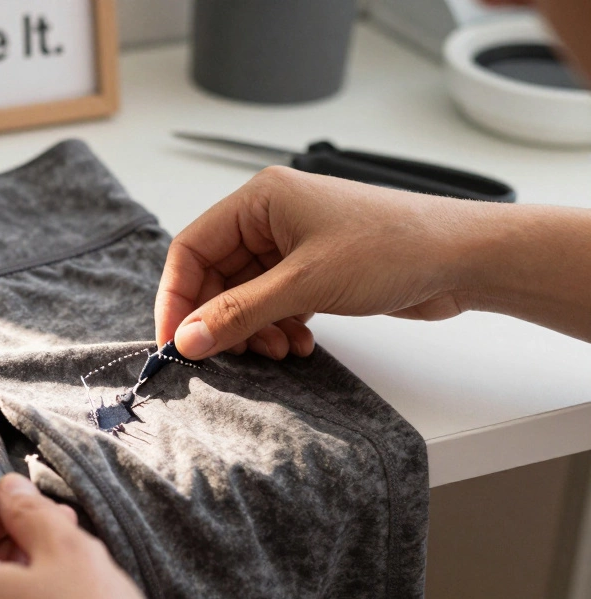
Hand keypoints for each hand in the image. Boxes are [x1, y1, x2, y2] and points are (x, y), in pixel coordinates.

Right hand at [154, 167, 492, 359]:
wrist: (465, 258)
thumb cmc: (393, 248)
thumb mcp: (305, 284)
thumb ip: (239, 313)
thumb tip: (186, 340)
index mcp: (260, 199)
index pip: (191, 249)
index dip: (177, 298)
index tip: (174, 342)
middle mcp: (271, 218)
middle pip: (216, 276)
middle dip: (221, 320)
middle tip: (228, 356)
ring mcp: (294, 245)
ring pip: (245, 296)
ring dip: (253, 330)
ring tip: (278, 350)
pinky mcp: (315, 270)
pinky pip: (274, 304)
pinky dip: (277, 328)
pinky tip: (299, 344)